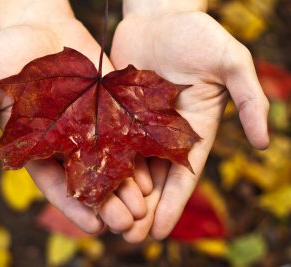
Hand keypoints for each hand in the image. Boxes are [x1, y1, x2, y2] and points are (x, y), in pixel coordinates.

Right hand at [0, 0, 149, 235]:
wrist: (37, 22)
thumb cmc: (6, 53)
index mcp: (38, 145)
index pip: (57, 185)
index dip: (75, 208)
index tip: (95, 230)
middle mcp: (67, 140)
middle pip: (89, 179)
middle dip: (108, 203)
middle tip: (128, 225)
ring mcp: (91, 124)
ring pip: (111, 161)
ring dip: (128, 186)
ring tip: (145, 207)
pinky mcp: (109, 105)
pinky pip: (126, 132)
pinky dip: (138, 153)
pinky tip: (152, 172)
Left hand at [111, 7, 268, 241]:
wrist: (160, 14)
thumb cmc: (198, 34)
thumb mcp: (231, 62)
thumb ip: (250, 98)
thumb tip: (263, 143)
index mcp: (193, 130)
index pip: (184, 176)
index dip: (172, 206)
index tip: (157, 232)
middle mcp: (165, 134)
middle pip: (155, 180)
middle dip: (143, 210)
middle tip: (127, 237)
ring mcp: (138, 124)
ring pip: (130, 167)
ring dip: (120, 195)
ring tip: (106, 221)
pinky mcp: (115, 111)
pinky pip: (108, 143)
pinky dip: (103, 166)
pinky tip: (90, 186)